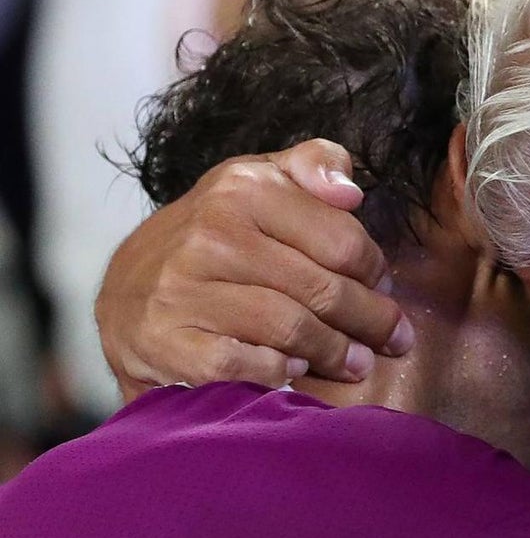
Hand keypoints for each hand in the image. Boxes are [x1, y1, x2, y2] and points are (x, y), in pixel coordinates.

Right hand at [95, 139, 414, 399]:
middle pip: (323, 289)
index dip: (375, 271)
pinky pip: (243, 365)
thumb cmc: (218, 233)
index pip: (342, 240)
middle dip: (370, 321)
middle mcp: (211, 233)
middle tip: (394, 341)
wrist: (127, 288)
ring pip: (291, 329)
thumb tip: (350, 191)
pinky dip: (279, 373)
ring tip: (357, 363)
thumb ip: (314, 165)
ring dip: (336, 353)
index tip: (385, 289)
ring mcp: (182, 289)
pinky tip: (296, 373)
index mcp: (245, 189)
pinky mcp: (164, 340)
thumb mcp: (261, 181)